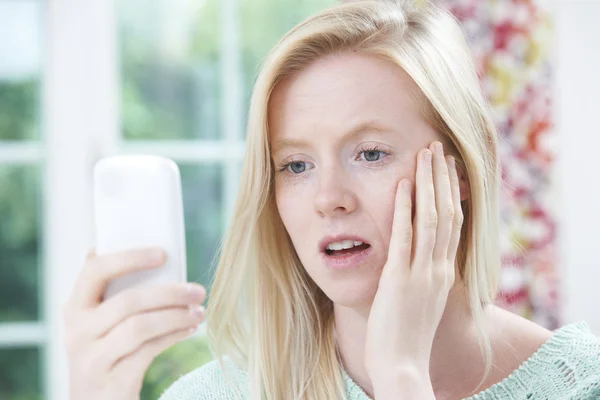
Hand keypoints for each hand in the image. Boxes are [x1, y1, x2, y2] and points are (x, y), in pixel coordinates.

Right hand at [63, 247, 206, 399]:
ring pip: (140, 326)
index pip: (95, 271)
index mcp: (75, 308)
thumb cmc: (105, 353)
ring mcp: (91, 358)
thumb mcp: (96, 323)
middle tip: (198, 291)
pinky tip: (189, 329)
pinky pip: (148, 351)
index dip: (130, 258)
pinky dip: (173, 336)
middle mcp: (77, 331)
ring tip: (199, 312)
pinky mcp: (110, 381)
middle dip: (171, 293)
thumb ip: (104, 293)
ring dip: (176, 316)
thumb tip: (100, 245)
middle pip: (129, 301)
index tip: (163, 254)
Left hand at [364, 141, 462, 384]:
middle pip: (446, 214)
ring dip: (427, 184)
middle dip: (442, 179)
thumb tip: (414, 259)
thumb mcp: (422, 302)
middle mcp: (438, 269)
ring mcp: (421, 273)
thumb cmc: (407, 337)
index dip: (451, 194)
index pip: (454, 225)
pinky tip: (402, 186)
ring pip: (431, 219)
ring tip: (424, 155)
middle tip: (437, 149)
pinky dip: (404, 209)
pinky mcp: (398, 279)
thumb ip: (422, 278)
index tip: (447, 169)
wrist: (403, 365)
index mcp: (444, 274)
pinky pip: (403, 237)